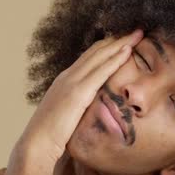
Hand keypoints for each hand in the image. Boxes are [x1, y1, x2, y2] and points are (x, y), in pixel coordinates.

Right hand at [16, 27, 142, 165]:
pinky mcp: (78, 92)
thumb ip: (75, 109)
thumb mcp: (64, 117)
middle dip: (117, 38)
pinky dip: (116, 58)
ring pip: (100, 56)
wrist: (35, 144)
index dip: (107, 47)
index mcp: (64, 82)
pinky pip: (101, 71)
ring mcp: (72, 82)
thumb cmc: (49, 137)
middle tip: (135, 29)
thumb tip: (86, 113)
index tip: (122, 40)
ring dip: (121, 43)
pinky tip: (128, 51)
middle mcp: (67, 76)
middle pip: (96, 51)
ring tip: (138, 33)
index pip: (88, 58)